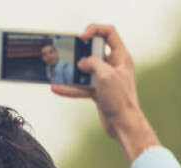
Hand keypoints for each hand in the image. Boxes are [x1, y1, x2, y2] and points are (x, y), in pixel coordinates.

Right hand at [52, 24, 159, 164]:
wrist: (123, 124)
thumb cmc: (120, 100)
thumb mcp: (106, 75)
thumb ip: (92, 63)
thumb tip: (81, 64)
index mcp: (121, 57)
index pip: (108, 33)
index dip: (94, 30)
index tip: (81, 37)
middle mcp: (114, 65)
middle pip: (94, 51)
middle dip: (80, 52)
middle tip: (68, 54)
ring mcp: (105, 79)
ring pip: (85, 70)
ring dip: (72, 72)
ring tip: (58, 71)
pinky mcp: (98, 92)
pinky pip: (81, 86)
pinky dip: (70, 88)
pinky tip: (57, 88)